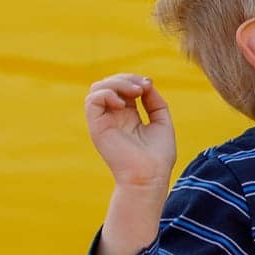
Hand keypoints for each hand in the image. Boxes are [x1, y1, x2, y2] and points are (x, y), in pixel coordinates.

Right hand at [84, 74, 176, 190]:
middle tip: (142, 87)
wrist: (150, 177)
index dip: (134, 79)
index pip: (123, 87)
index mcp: (128, 115)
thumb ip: (155, 102)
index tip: (149, 84)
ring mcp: (104, 121)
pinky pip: (92, 100)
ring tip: (135, 92)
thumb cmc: (158, 156)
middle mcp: (113, 116)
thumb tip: (147, 83)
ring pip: (97, 88)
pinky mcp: (96, 127)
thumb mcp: (162, 122)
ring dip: (117, 83)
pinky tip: (123, 105)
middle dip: (126, 78)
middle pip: (109, 83)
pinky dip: (106, 94)